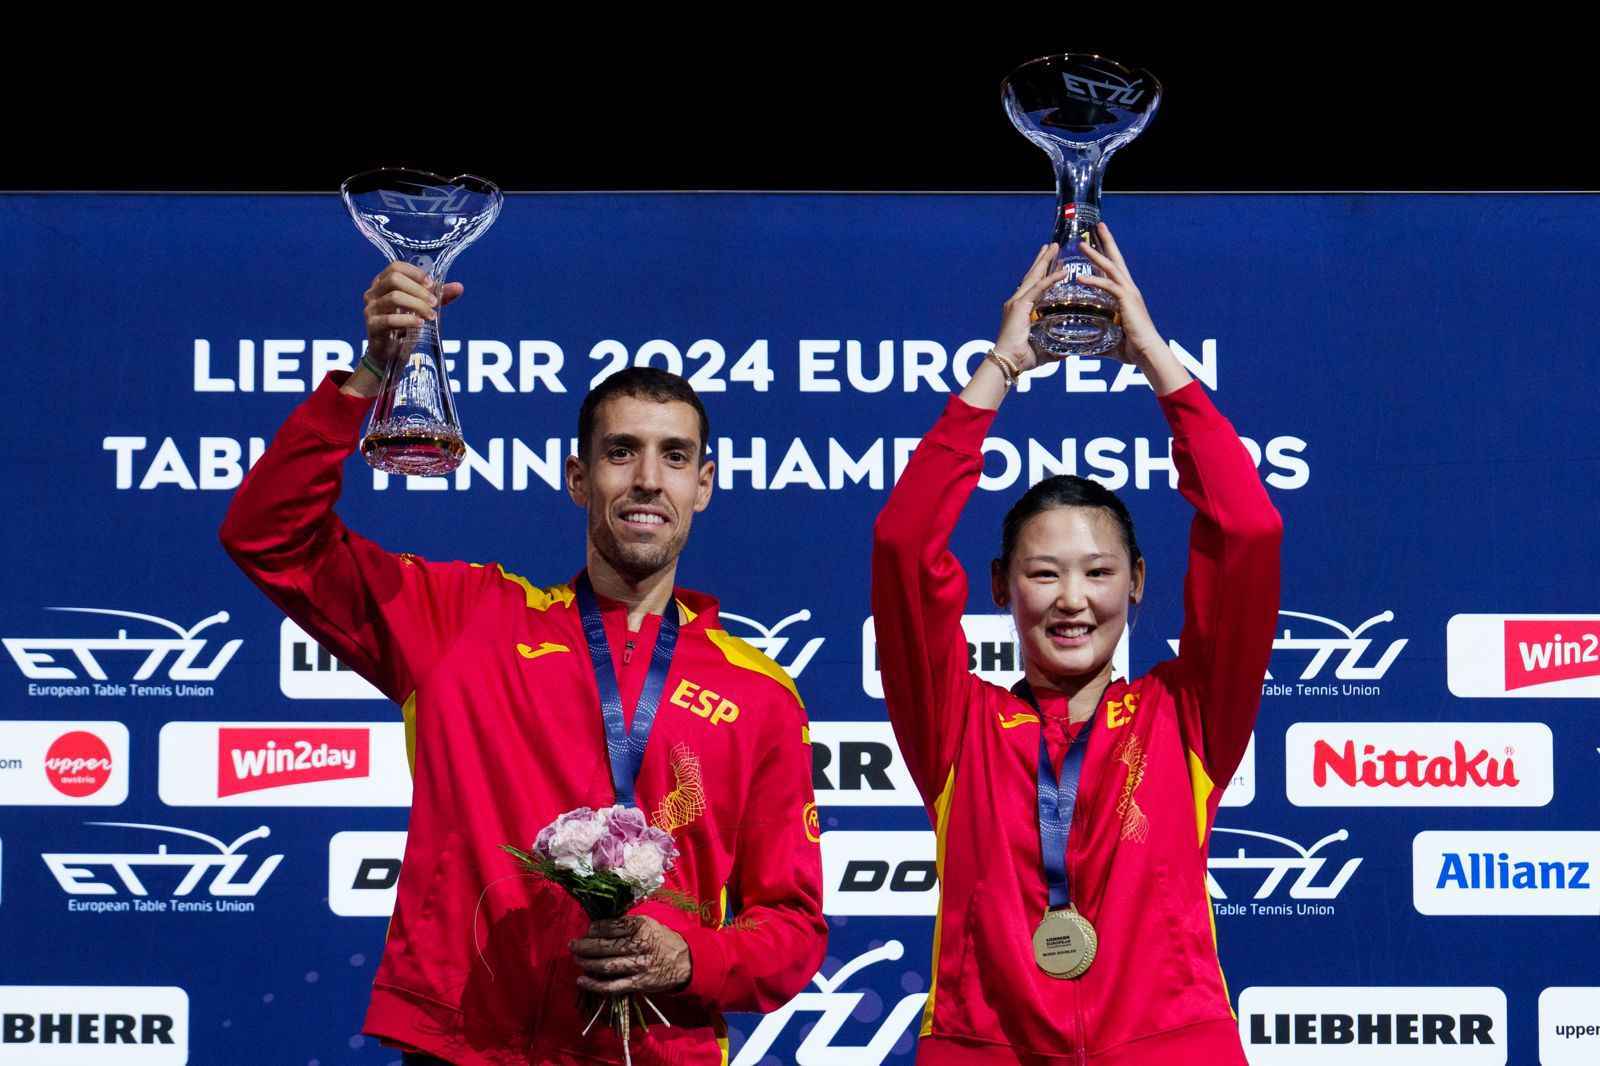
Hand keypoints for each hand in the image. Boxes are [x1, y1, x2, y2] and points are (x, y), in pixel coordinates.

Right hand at [362, 262, 463, 364]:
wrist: (389, 353)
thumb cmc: (403, 326)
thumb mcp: (421, 308)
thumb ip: (438, 296)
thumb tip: (459, 287)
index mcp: (382, 283)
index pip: (396, 267)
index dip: (415, 273)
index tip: (431, 284)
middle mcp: (373, 293)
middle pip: (394, 280)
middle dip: (418, 290)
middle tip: (434, 302)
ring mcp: (370, 309)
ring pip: (394, 297)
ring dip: (417, 305)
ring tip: (431, 315)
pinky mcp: (372, 326)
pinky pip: (389, 320)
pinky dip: (408, 320)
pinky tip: (420, 324)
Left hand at [570, 915, 690, 994]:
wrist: (684, 961)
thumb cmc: (661, 939)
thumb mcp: (647, 923)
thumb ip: (625, 924)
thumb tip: (598, 926)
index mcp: (640, 926)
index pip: (610, 927)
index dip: (594, 929)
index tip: (587, 931)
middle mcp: (639, 945)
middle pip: (605, 946)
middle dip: (585, 946)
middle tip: (572, 945)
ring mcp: (638, 965)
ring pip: (606, 965)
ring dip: (587, 963)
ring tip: (576, 959)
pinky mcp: (638, 983)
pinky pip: (612, 985)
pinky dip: (595, 984)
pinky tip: (582, 980)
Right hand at [995, 243, 1070, 371]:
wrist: (1007, 362)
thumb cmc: (1021, 359)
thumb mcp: (1043, 351)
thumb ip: (1055, 350)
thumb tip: (1068, 353)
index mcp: (1020, 310)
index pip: (1033, 286)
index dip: (1043, 273)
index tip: (1053, 262)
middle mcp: (1016, 302)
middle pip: (1032, 275)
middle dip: (1043, 260)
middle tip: (1052, 246)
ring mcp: (1017, 302)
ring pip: (1034, 276)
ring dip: (1045, 260)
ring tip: (1054, 247)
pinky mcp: (1020, 306)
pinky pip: (1038, 288)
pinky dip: (1051, 279)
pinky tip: (1063, 271)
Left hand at [1075, 223, 1165, 365]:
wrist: (1147, 353)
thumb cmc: (1131, 348)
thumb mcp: (1110, 339)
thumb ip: (1097, 338)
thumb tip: (1083, 347)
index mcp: (1125, 294)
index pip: (1113, 268)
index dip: (1105, 254)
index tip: (1096, 240)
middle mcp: (1128, 289)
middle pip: (1116, 259)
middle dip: (1106, 242)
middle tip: (1097, 226)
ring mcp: (1129, 293)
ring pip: (1111, 268)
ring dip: (1096, 255)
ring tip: (1083, 244)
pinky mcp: (1127, 301)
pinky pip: (1109, 287)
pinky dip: (1094, 282)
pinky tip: (1081, 279)